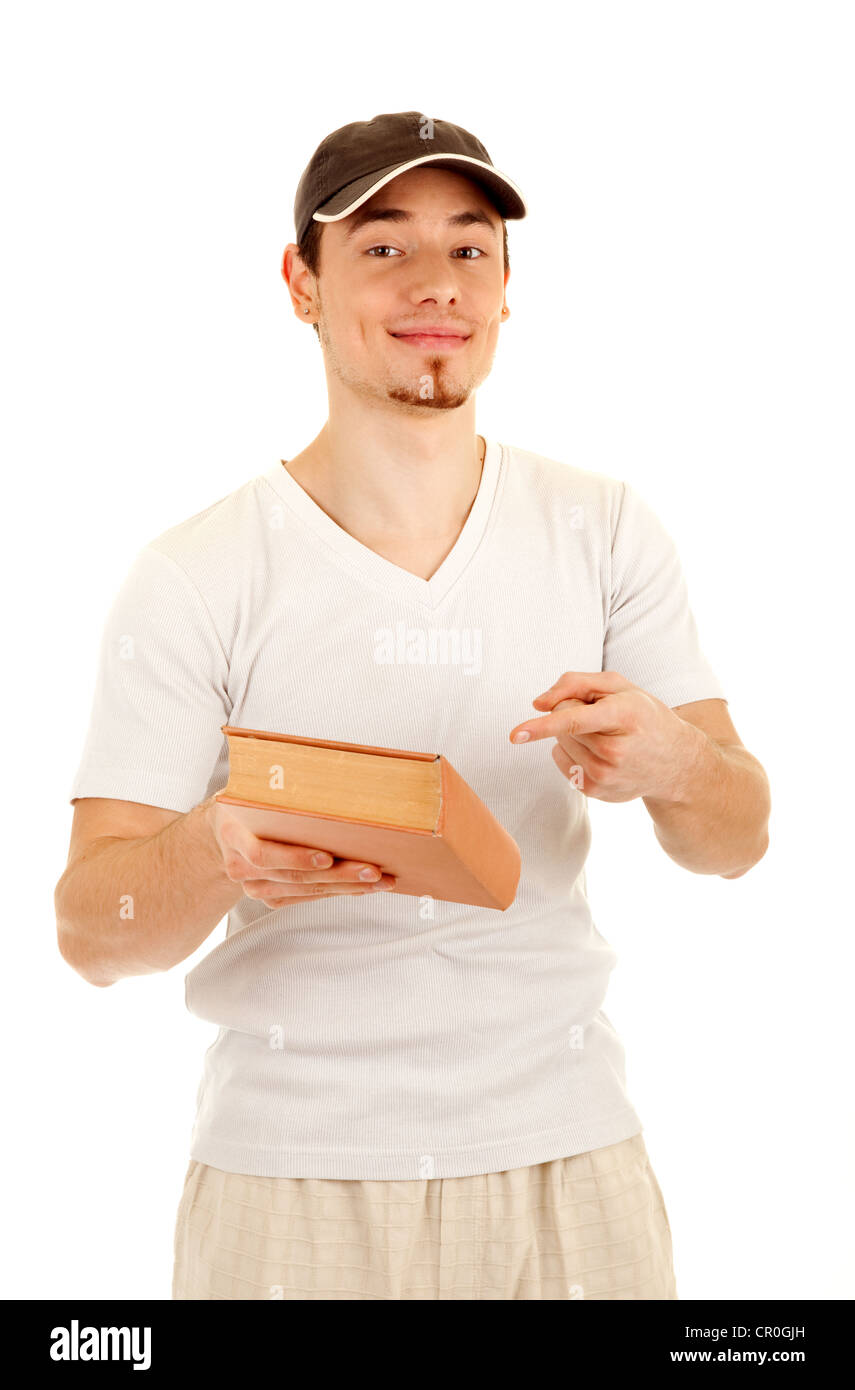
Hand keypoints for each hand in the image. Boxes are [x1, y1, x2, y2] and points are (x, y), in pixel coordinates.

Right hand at [205, 798, 396, 906]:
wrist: (223, 831)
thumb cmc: (246, 802)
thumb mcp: (251, 788)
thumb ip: (277, 786)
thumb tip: (325, 769)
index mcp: (233, 834)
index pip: (262, 854)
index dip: (295, 858)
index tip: (327, 857)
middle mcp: (241, 867)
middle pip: (293, 878)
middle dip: (338, 875)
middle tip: (373, 871)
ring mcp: (255, 886)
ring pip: (305, 891)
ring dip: (346, 887)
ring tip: (380, 880)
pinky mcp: (271, 896)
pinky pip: (307, 898)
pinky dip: (338, 891)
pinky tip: (364, 887)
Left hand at [508, 669, 703, 803]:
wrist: (675, 762)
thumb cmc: (644, 716)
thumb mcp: (619, 686)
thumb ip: (576, 683)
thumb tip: (538, 704)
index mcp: (624, 716)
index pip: (575, 720)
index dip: (543, 726)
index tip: (517, 734)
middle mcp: (615, 751)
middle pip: (563, 725)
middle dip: (574, 712)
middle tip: (605, 717)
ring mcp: (604, 775)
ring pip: (560, 743)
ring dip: (574, 735)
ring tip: (607, 736)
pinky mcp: (595, 791)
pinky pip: (562, 761)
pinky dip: (573, 752)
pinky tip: (601, 753)